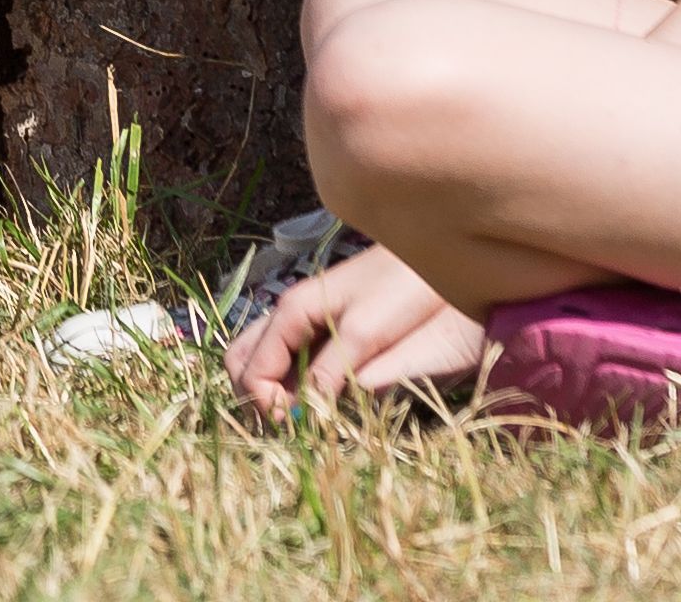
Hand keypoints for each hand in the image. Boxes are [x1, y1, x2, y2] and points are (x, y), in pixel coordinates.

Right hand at [226, 240, 478, 418]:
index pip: (249, 369)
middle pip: (244, 361)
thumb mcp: (366, 334)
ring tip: (305, 418)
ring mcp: (306, 319)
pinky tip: (321, 398)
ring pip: (264, 359)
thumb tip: (299, 414)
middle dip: (257, 398)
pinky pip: (291, 358)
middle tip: (291, 427)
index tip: (296, 428)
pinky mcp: (326, 326)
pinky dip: (293, 383)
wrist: (437, 253)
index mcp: (292, 311)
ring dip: (274, 392)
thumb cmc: (403, 288)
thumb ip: (330, 372)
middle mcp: (290, 314)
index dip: (264, 404)